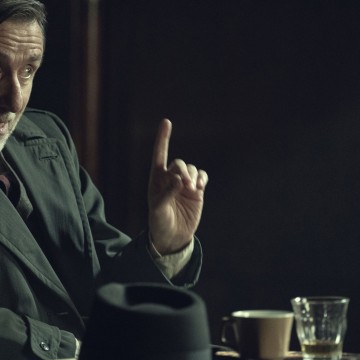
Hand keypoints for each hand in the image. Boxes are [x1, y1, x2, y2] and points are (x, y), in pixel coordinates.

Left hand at [147, 119, 207, 254]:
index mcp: (157, 179)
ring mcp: (185, 184)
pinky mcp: (197, 191)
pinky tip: (200, 187)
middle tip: (184, 185)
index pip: (159, 154)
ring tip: (192, 189)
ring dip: (193, 176)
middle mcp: (171, 178)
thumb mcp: (158, 210)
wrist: (173, 237)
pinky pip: (202, 176)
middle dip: (183, 170)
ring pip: (192, 169)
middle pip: (179, 163)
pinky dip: (203, 178)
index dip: (163, 138)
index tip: (166, 122)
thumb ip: (166, 194)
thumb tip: (178, 180)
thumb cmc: (159, 223)